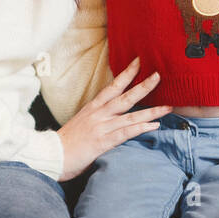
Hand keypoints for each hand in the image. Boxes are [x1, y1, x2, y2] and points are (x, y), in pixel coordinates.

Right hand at [55, 56, 168, 179]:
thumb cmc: (66, 143)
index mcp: (93, 108)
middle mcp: (98, 114)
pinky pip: (125, 133)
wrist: (50, 155)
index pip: (112, 86)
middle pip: (125, 97)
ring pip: (130, 115)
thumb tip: (112, 116)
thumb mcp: (82, 123)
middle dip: (143, 86)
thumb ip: (97, 118)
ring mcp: (101, 127)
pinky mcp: (102, 142)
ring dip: (151, 111)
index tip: (139, 62)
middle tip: (158, 75)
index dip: (126, 74)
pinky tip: (154, 126)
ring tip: (168, 107)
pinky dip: (140, 128)